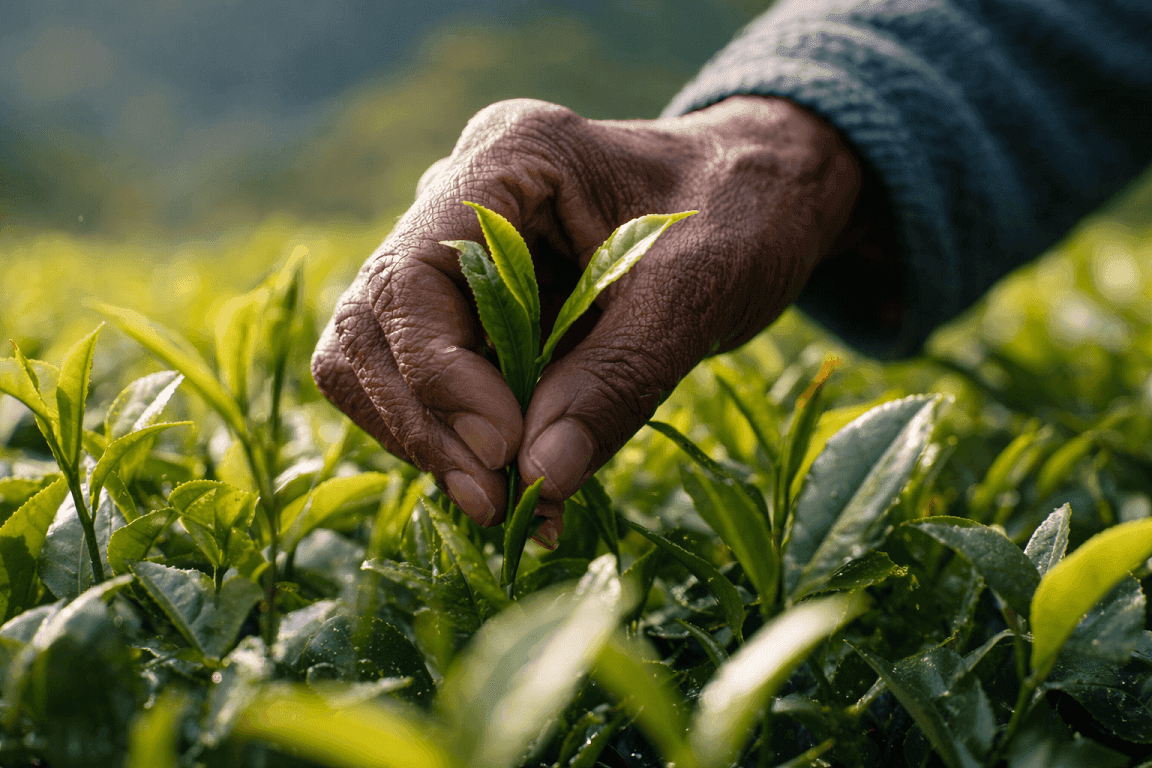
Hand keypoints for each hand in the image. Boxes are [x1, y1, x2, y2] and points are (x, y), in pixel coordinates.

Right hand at [312, 95, 861, 543]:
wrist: (766, 198)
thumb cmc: (747, 213)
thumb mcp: (701, 287)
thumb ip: (619, 376)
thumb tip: (540, 479)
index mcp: (509, 157)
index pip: (413, 274)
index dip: (438, 373)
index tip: (504, 450)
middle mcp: (459, 200)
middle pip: (373, 322)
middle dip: (423, 421)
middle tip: (493, 502)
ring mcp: (458, 255)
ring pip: (378, 359)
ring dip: (429, 441)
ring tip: (505, 504)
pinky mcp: (474, 308)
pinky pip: (430, 384)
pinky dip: (460, 445)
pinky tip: (518, 490)